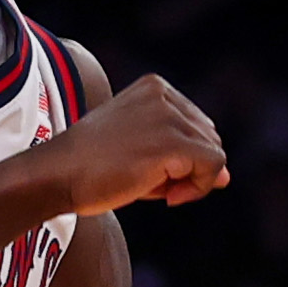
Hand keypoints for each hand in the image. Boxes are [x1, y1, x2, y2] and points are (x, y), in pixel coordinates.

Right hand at [42, 74, 230, 213]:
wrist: (59, 175)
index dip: (185, 158)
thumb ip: (185, 159)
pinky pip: (213, 168)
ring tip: (156, 190)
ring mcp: (168, 116)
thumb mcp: (143, 154)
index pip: (197, 126)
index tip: (153, 173)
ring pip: (214, 155)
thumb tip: (228, 177)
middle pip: (209, 138)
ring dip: (192, 182)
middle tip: (155, 185)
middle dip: (190, 168)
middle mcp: (164, 95)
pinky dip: (198, 189)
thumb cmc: (92, 168)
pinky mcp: (171, 142)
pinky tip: (167, 197)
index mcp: (155, 88)